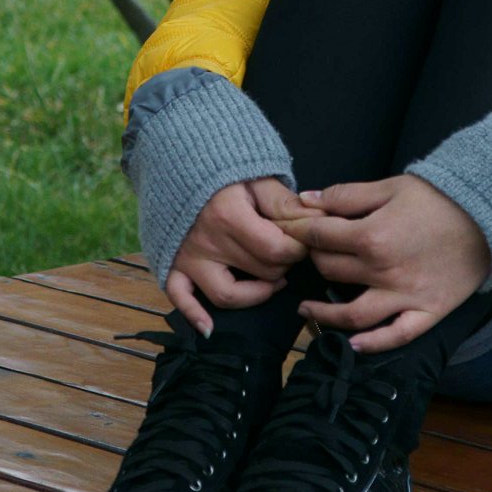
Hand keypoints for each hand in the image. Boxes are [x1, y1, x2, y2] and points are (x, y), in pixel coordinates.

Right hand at [165, 178, 307, 334]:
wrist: (181, 164)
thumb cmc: (225, 171)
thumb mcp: (258, 178)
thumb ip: (286, 203)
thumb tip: (317, 222)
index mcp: (229, 215)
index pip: (275, 249)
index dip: (299, 249)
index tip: (304, 240)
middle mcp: (207, 241)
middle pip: (259, 271)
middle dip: (284, 265)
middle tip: (290, 253)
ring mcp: (188, 257)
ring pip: (226, 295)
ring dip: (257, 294)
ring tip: (274, 282)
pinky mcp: (173, 265)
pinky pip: (179, 297)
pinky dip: (193, 314)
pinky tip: (210, 327)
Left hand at [293, 174, 490, 352]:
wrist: (489, 215)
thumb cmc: (439, 197)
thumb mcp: (391, 186)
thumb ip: (346, 195)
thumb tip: (305, 200)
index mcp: (370, 235)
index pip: (319, 237)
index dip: (299, 231)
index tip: (291, 230)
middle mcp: (382, 271)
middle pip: (331, 271)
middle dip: (314, 260)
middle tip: (310, 256)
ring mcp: (404, 295)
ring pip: (352, 313)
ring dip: (324, 315)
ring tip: (306, 311)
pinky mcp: (427, 311)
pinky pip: (396, 334)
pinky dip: (373, 343)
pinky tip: (353, 345)